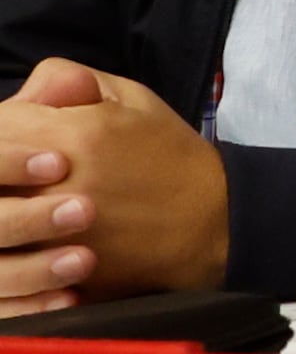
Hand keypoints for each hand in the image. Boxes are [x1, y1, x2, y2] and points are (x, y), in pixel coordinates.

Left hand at [0, 56, 227, 311]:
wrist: (215, 224)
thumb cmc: (171, 157)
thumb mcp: (131, 98)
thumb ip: (67, 79)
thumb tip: (21, 98)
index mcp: (72, 138)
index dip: (4, 126)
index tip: (22, 132)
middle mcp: (56, 187)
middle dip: (2, 168)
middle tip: (20, 174)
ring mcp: (53, 237)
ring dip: (5, 209)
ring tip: (24, 202)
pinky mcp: (58, 274)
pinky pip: (12, 264)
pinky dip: (13, 250)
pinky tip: (31, 238)